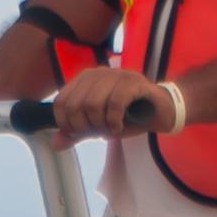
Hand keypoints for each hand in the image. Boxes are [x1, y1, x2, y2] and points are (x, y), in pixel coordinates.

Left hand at [51, 66, 165, 146]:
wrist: (161, 111)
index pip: (61, 102)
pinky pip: (115, 103)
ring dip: (101, 125)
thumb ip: (77, 132)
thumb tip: (55, 143)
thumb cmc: (128, 116)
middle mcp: (98, 73)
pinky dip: (115, 121)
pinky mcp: (134, 82)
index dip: (67, 124)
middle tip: (99, 133)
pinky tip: (120, 126)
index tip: (82, 133)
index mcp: (84, 80)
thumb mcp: (98, 126)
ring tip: (111, 129)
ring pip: (93, 104)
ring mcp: (116, 75)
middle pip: (75, 105)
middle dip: (85, 127)